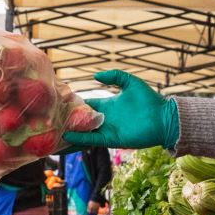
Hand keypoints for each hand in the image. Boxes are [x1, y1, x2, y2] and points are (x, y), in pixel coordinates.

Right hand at [60, 70, 179, 148]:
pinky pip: (93, 139)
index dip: (73, 104)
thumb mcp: (130, 82)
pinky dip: (81, 138)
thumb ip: (114, 76)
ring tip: (52, 133)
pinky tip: (68, 135)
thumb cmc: (149, 100)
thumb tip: (95, 75)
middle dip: (68, 120)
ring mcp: (107, 130)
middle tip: (49, 119)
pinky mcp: (112, 139)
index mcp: (107, 105)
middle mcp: (105, 119)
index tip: (58, 102)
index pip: (86, 104)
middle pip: (81, 120)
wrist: (164, 118)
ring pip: (84, 132)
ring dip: (70, 133)